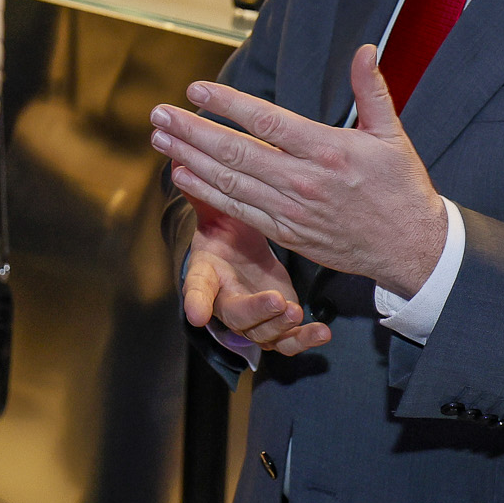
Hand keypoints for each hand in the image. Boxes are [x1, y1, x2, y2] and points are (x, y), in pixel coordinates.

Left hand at [152, 45, 447, 297]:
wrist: (412, 248)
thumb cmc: (401, 187)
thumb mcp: (392, 134)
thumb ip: (372, 90)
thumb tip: (364, 49)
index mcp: (327, 150)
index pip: (266, 122)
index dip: (227, 104)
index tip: (195, 89)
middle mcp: (304, 180)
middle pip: (236, 152)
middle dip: (192, 131)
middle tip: (159, 114)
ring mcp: (292, 210)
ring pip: (230, 182)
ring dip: (190, 159)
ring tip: (160, 139)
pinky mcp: (287, 234)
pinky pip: (238, 211)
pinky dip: (207, 194)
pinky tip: (182, 176)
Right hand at [182, 199, 330, 355]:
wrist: (235, 253)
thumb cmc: (223, 228)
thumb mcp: (215, 209)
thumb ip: (204, 192)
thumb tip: (181, 161)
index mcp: (207, 272)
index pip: (197, 286)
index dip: (195, 299)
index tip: (197, 313)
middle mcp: (226, 299)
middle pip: (236, 315)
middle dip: (256, 311)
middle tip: (277, 301)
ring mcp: (253, 316)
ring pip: (264, 333)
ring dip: (281, 326)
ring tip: (297, 312)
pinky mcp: (276, 323)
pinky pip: (287, 341)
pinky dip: (304, 339)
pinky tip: (322, 331)